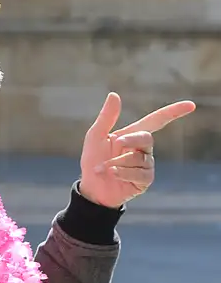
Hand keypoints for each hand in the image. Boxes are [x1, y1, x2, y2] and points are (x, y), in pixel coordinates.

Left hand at [79, 93, 195, 207]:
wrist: (91, 187)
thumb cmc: (93, 160)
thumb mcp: (96, 136)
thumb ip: (106, 117)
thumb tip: (114, 95)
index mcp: (133, 135)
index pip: (157, 120)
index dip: (174, 112)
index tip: (191, 105)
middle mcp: (143, 149)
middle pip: (147, 138)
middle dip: (131, 139)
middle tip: (116, 142)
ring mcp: (146, 165)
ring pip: (139, 158)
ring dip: (118, 161)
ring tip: (105, 168)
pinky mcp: (145, 180)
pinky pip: (140, 173)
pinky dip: (123, 173)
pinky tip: (113, 174)